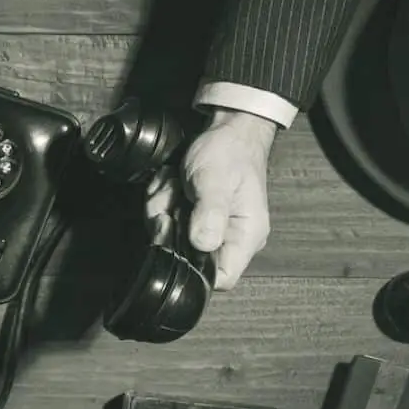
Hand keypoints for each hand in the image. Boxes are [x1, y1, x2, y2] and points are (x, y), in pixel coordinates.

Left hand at [145, 109, 276, 290]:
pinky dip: (162, 201)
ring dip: (163, 208)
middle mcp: (230, 238)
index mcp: (245, 236)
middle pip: (187, 257)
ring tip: (175, 184)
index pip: (221, 279)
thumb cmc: (230, 152)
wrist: (227, 129)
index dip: (193, 268)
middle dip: (170, 226)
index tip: (177, 235)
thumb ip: (209, 214)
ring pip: (171, 237)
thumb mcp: (215, 181)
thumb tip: (201, 244)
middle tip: (175, 198)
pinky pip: (167, 221)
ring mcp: (211, 228)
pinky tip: (172, 183)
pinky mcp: (195, 218)